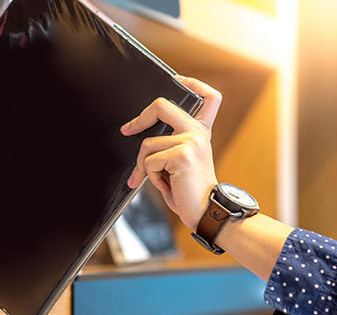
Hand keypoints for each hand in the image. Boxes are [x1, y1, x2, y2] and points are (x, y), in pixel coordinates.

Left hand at [120, 76, 221, 229]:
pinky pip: (150, 161)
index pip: (209, 96)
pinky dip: (151, 177)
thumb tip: (142, 132)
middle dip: (139, 119)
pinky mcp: (182, 155)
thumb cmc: (191, 189)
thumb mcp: (185, 160)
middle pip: (162, 106)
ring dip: (144, 166)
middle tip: (127, 130)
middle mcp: (199, 132)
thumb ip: (173, 142)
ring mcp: (191, 141)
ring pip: (147, 144)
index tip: (177, 80)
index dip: (193, 83)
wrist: (206, 211)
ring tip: (158, 179)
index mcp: (202, 131)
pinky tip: (166, 185)